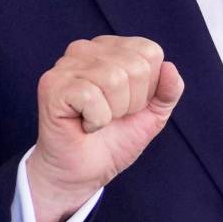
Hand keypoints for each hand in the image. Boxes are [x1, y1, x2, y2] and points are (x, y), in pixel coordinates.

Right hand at [29, 35, 184, 221]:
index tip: (128, 105)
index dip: (148, 88)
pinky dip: (96, 120)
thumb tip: (170, 67)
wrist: (83, 173)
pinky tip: (84, 125)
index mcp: (110, 48)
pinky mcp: (52, 85)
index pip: (150, 52)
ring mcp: (65, 65)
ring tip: (97, 120)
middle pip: (135, 66)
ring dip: (113, 112)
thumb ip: (168, 91)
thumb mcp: (152, 115)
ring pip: (114, 79)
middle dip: (132, 103)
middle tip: (112, 116)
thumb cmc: (113, 140)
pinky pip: (91, 96)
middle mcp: (85, 49)